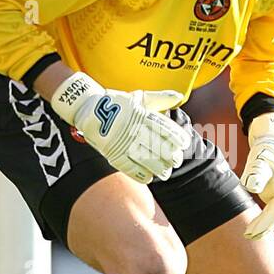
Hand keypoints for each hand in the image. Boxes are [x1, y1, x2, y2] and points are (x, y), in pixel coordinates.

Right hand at [49, 72, 188, 183]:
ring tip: (165, 172)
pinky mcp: (113, 153)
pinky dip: (141, 175)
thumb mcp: (138, 97)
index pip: (165, 130)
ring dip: (159, 169)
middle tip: (175, 161)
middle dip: (171, 157)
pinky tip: (150, 177)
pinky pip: (130, 168)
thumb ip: (160, 98)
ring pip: (147, 160)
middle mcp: (134, 130)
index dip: (177, 139)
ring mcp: (123, 143)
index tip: (184, 144)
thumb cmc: (117, 102)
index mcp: (142, 115)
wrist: (89, 108)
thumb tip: (178, 96)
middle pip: (159, 148)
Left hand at [241, 113, 273, 239]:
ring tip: (248, 234)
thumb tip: (251, 186)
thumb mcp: (259, 159)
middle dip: (265, 225)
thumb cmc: (265, 152)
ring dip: (263, 225)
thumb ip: (256, 172)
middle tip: (248, 234)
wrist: (273, 144)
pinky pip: (272, 212)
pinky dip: (264, 220)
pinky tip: (254, 228)